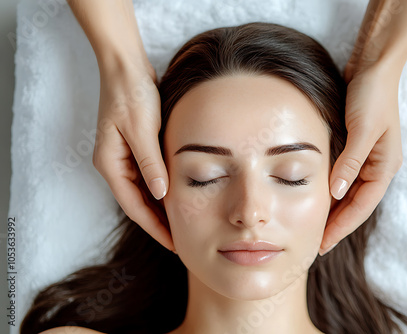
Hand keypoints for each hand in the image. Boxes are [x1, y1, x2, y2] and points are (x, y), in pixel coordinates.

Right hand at [92, 56, 173, 250]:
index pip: (134, 206)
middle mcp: (113, 163)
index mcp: (110, 163)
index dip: (154, 226)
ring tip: (181, 224)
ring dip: (160, 207)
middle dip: (157, 222)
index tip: (172, 243)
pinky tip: (176, 196)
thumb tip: (160, 195)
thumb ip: (150, 163)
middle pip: (137, 202)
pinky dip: (161, 188)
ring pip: (143, 190)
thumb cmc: (132, 94)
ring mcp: (122, 156)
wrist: (125, 66)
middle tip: (180, 240)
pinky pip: (147, 175)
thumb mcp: (142, 130)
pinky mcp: (133, 146)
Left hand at [319, 59, 402, 254]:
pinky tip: (316, 196)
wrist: (374, 65)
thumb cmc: (372, 94)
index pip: (361, 206)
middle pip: (355, 204)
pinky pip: (343, 176)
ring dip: (333, 209)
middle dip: (336, 224)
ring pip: (349, 192)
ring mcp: (367, 157)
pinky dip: (331, 189)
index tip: (322, 244)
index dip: (341, 227)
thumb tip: (337, 193)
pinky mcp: (356, 147)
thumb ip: (350, 161)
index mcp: (384, 166)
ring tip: (313, 226)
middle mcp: (378, 166)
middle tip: (314, 242)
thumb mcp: (362, 128)